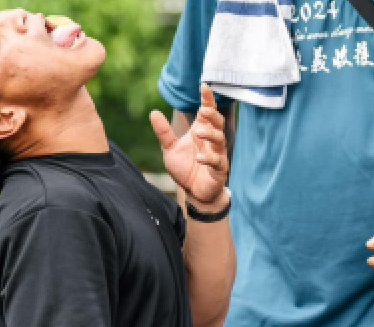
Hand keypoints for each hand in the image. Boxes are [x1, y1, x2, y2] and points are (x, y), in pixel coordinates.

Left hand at [149, 84, 228, 206]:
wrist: (194, 192)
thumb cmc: (185, 169)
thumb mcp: (170, 149)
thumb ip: (164, 132)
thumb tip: (153, 112)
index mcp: (200, 132)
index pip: (206, 112)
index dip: (207, 99)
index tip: (203, 86)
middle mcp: (211, 141)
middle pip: (217, 122)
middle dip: (212, 115)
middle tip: (204, 110)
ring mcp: (217, 154)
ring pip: (220, 139)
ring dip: (211, 134)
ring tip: (199, 132)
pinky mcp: (219, 170)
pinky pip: (218, 161)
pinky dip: (210, 158)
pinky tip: (201, 157)